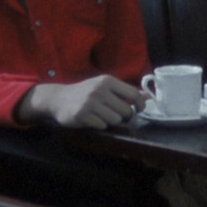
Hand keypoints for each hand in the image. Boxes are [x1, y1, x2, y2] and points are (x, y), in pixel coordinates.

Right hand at [16, 75, 147, 128]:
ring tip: (102, 115)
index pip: (133, 94)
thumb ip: (125, 91)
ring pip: (115, 120)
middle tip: (116, 114)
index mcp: (107, 81)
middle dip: (124, 116)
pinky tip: (92, 119)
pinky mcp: (82, 115)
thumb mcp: (104, 86)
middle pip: (126, 110)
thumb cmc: (85, 92)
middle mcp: (99, 90)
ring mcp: (90, 103)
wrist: (58, 98)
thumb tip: (148, 96)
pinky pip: (102, 125)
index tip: (139, 110)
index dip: (140, 104)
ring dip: (111, 121)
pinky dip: (99, 125)